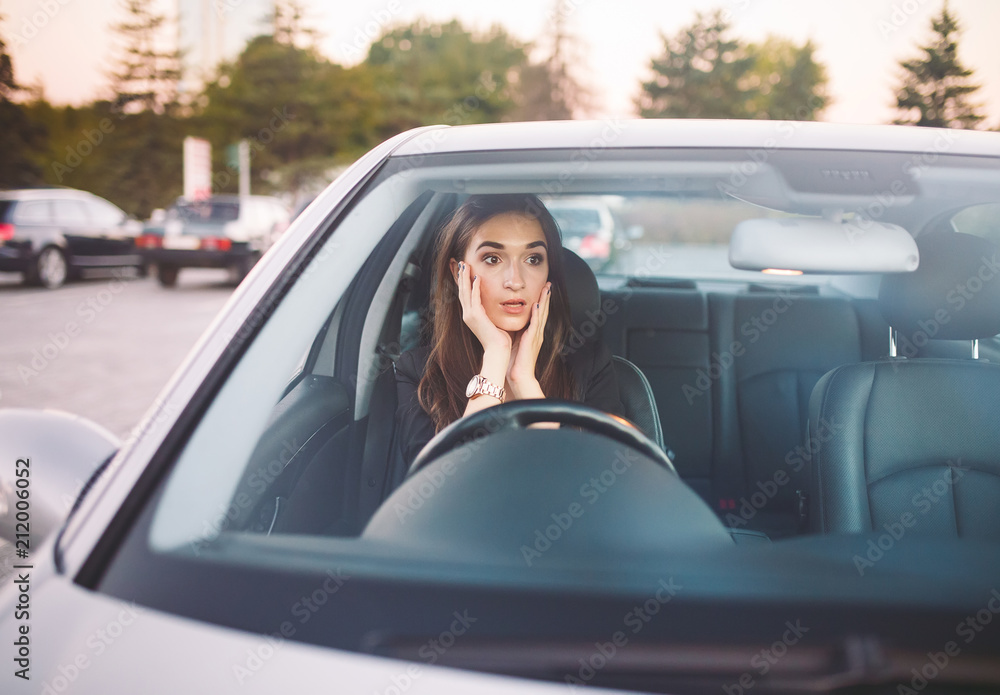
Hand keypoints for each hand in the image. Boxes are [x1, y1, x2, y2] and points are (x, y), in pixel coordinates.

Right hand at [455, 261, 511, 354]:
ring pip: (465, 292)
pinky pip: (474, 298)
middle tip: (461, 263)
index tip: (463, 270)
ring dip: (465, 278)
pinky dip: (475, 287)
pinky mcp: (476, 316)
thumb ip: (490, 311)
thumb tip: (496, 302)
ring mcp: (470, 315)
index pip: (465, 295)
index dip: (463, 282)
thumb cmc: (498, 337)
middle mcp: (467, 314)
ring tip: (465, 265)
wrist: (497, 349)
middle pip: (462, 291)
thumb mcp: (492, 320)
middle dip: (461, 276)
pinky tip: (476, 277)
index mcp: (471, 316)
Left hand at [507, 281, 550, 397]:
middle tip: (548, 283)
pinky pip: (535, 324)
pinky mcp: (532, 340)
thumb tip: (509, 322)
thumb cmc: (516, 361)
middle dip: (546, 297)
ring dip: (544, 301)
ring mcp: (536, 336)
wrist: (519, 376)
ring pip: (541, 314)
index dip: (541, 301)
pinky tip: (537, 304)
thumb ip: (516, 332)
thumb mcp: (516, 342)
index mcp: (533, 333)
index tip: (542, 288)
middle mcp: (537, 333)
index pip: (538, 313)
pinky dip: (537, 314)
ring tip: (546, 288)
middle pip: (543, 311)